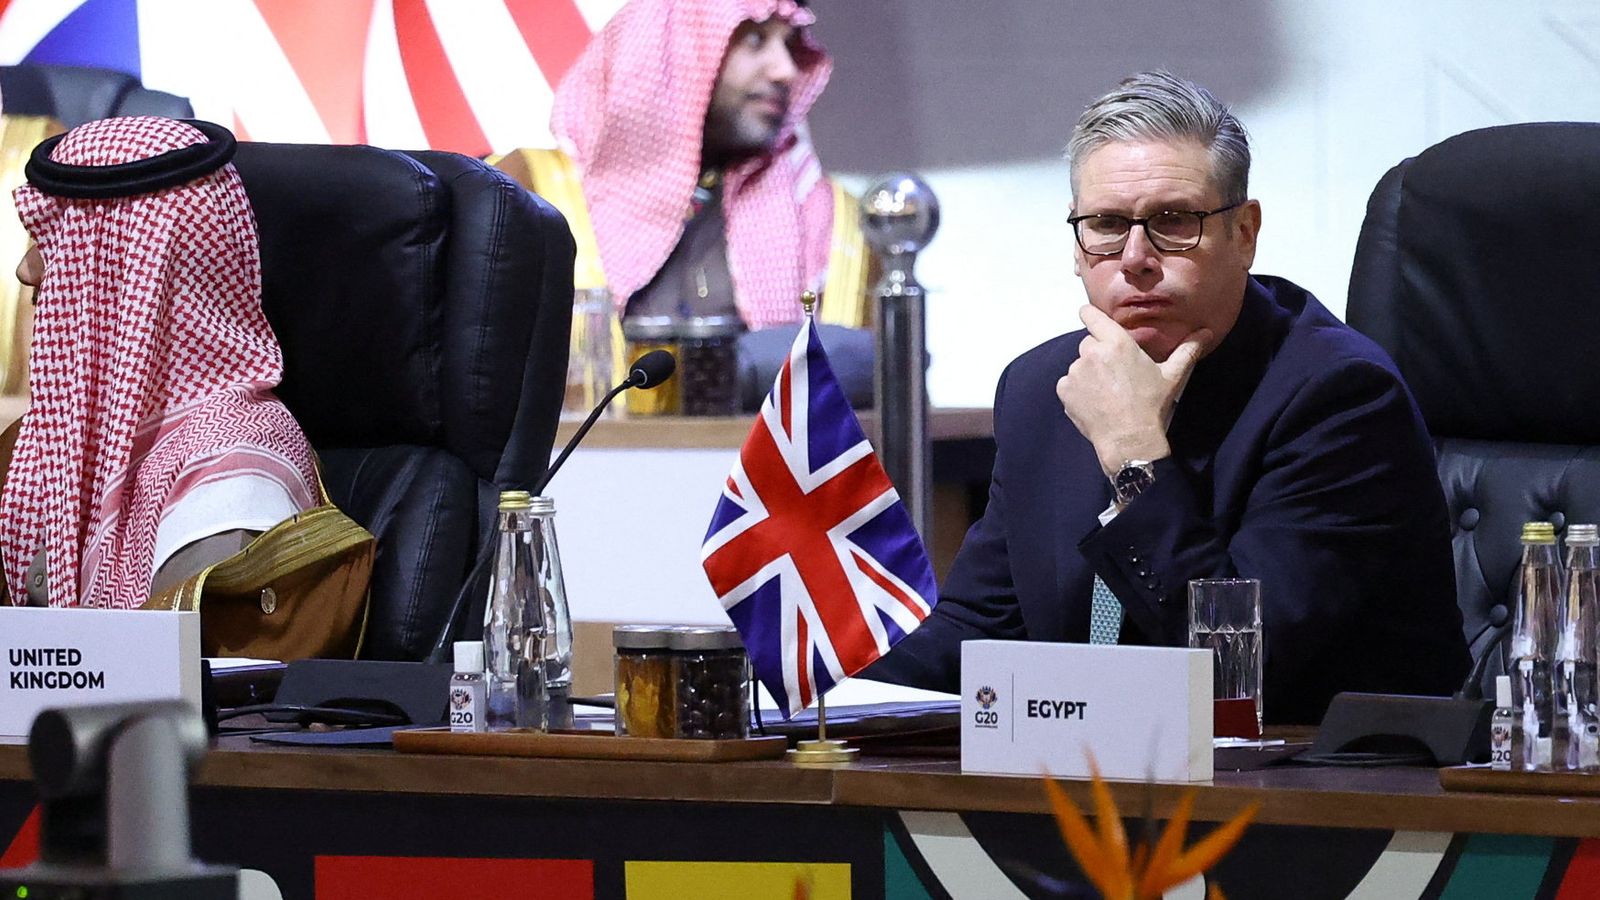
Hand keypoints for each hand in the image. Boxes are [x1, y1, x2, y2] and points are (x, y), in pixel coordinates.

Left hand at [1055, 305, 1211, 476]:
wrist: (1129, 440)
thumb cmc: (1151, 406)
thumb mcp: (1172, 376)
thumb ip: (1187, 350)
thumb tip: (1206, 332)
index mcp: (1116, 343)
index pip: (1092, 316)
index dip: (1090, 315)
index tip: (1089, 316)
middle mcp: (1092, 353)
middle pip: (1089, 343)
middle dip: (1098, 353)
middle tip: (1115, 373)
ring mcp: (1075, 372)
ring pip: (1078, 365)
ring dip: (1088, 373)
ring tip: (1107, 392)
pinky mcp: (1064, 390)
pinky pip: (1068, 384)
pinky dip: (1077, 391)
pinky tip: (1095, 402)